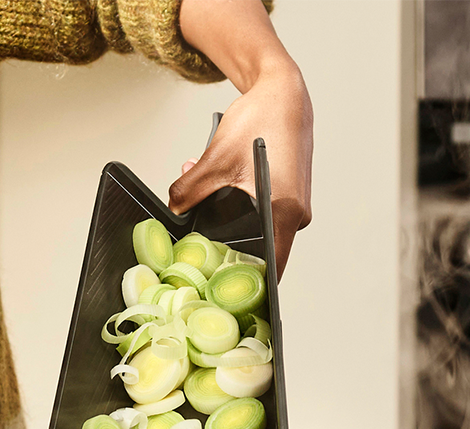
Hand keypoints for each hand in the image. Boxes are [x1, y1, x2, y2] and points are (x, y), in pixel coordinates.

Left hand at [168, 61, 312, 279]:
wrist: (284, 92)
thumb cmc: (262, 119)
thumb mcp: (216, 158)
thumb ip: (189, 191)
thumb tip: (172, 212)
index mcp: (285, 210)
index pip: (271, 267)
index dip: (251, 286)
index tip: (229, 295)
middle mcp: (297, 214)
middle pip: (261, 249)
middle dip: (227, 244)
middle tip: (201, 241)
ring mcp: (297, 207)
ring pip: (260, 229)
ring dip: (232, 219)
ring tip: (208, 192)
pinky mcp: (291, 198)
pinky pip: (265, 214)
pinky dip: (242, 206)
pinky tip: (223, 185)